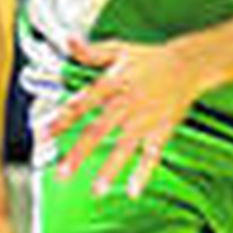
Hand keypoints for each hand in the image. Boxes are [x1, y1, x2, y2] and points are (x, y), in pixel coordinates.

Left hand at [46, 34, 203, 197]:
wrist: (189, 65)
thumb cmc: (149, 59)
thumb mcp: (119, 50)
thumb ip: (91, 51)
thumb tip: (67, 41)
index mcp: (113, 83)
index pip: (83, 103)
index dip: (62, 118)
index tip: (43, 134)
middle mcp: (127, 103)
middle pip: (100, 130)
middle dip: (80, 152)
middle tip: (62, 172)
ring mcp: (146, 119)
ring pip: (125, 147)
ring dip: (111, 169)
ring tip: (96, 190)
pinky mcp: (162, 130)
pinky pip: (152, 154)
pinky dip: (144, 173)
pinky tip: (133, 192)